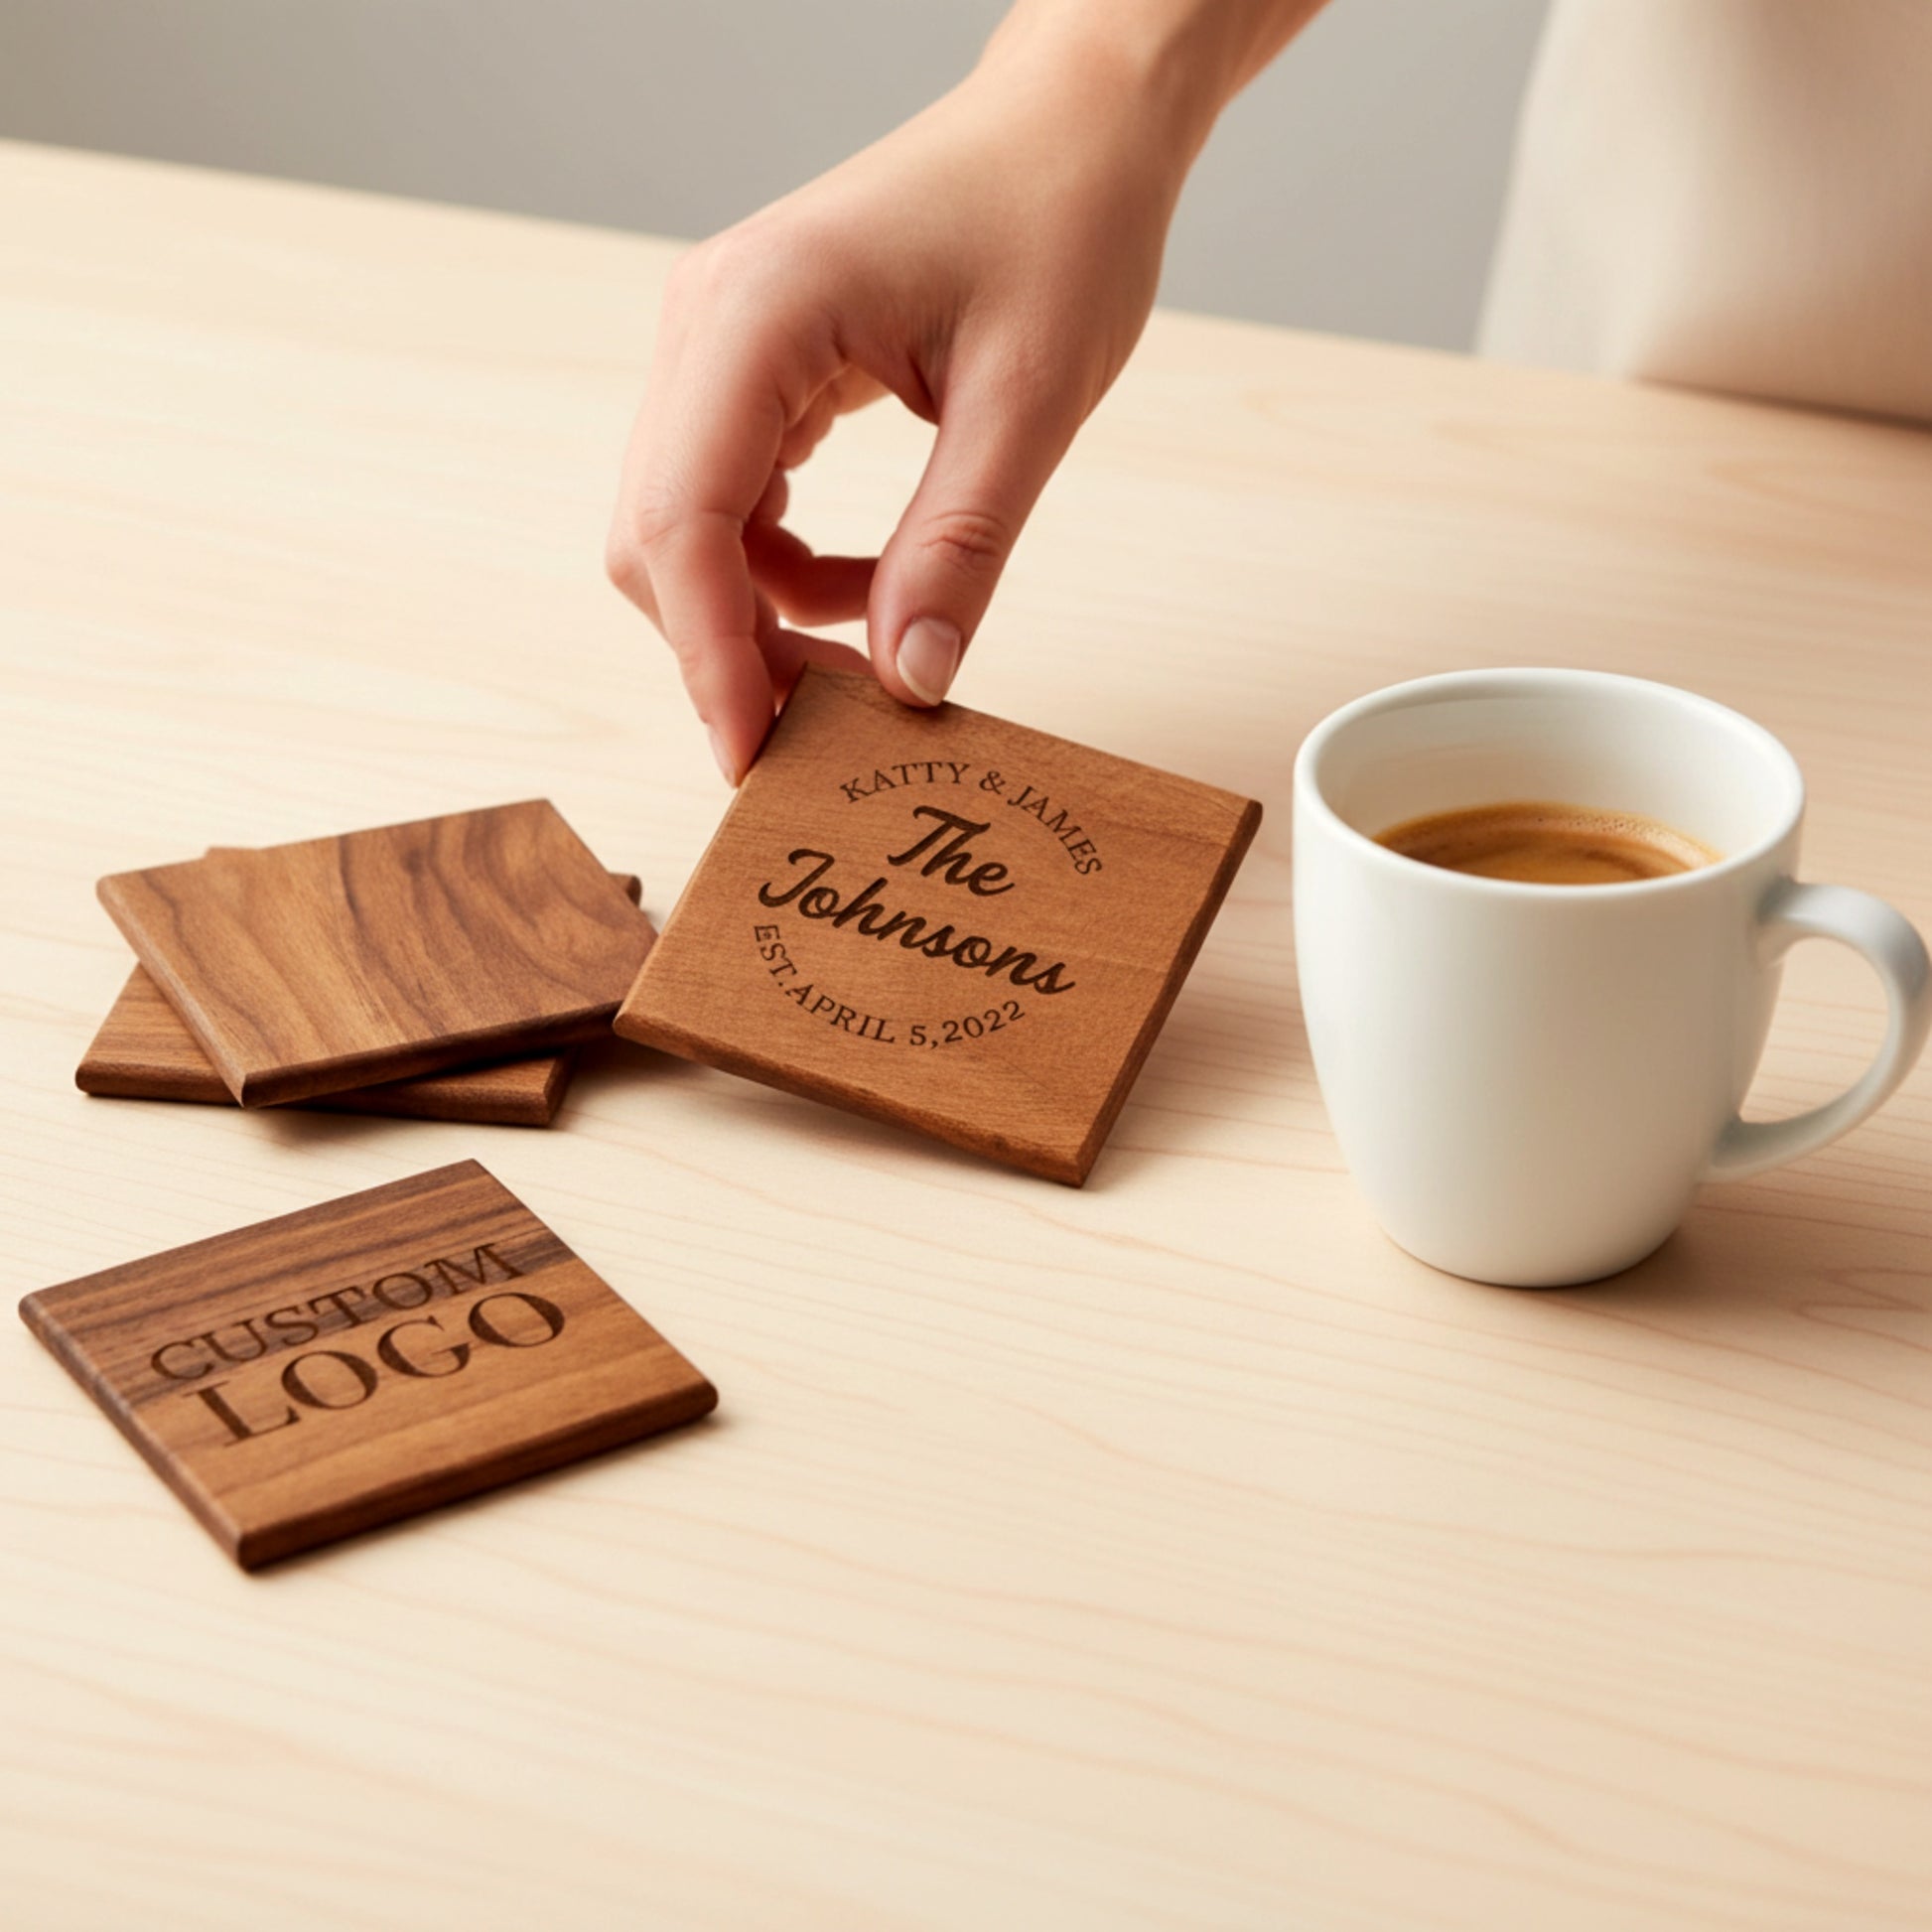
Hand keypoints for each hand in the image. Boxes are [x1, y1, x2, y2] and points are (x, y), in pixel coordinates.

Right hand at [606, 28, 1195, 782]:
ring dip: (758, 617)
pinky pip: (730, 504)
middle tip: (830, 730)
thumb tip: (911, 683)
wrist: (1073, 124)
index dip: (709, 655)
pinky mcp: (753, 368)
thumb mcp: (1031, 398)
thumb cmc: (1062, 220)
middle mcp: (707, 325)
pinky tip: (869, 586)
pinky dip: (784, 571)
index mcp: (755, 313)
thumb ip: (961, 547)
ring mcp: (719, 346)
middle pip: (656, 536)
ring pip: (684, 530)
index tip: (756, 757)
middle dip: (728, 648)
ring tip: (870, 659)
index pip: (680, 519)